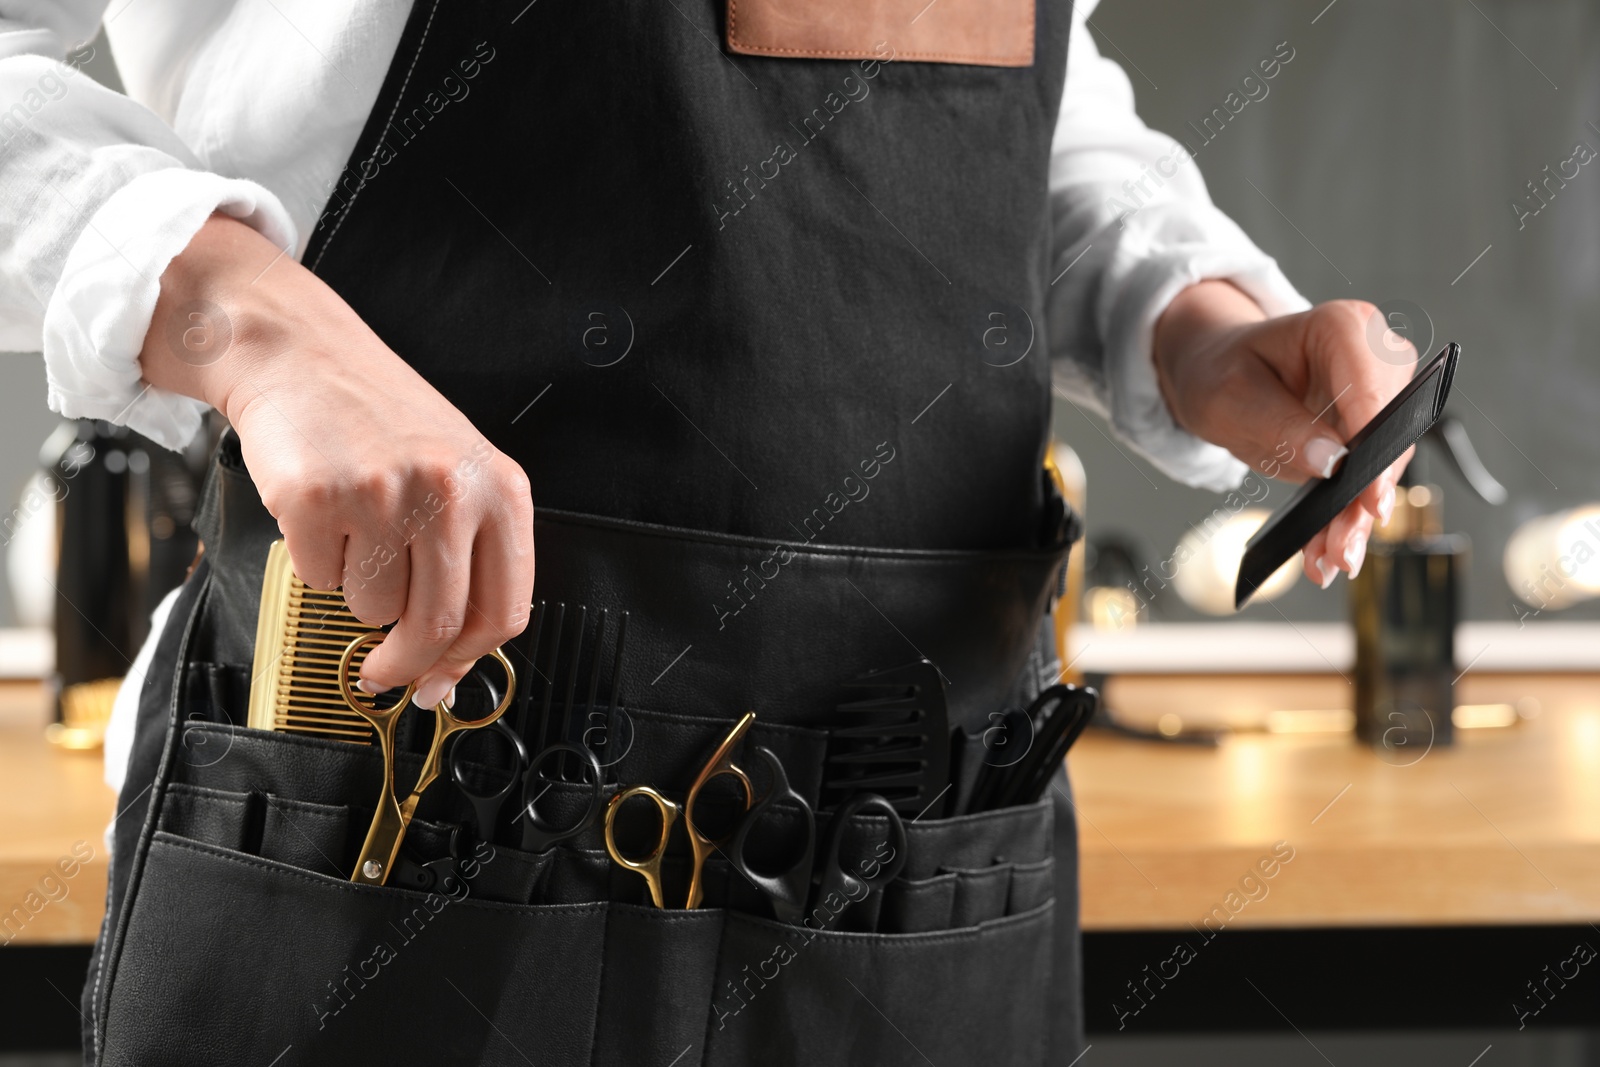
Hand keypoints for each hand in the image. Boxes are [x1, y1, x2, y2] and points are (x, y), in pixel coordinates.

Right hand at [140, 214, 534, 706]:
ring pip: (373, 609)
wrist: (302, 353)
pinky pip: (319, 580)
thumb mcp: (454, 476)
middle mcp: (451, 490)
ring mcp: (386, 493)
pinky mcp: (321, 498)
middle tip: (383, 672)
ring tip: (354, 532)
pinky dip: (313, 562)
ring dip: (355, 592)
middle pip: (438, 626)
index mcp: (501, 488)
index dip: (468, 661)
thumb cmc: (379, 421)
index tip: (441, 682)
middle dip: (405, 663)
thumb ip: (467, 562)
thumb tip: (445, 666)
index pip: (504, 609)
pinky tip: (322, 514)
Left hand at [1153, 282, 1415, 587]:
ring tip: (1331, 560)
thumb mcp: (1229, 399)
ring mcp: (1380, 394)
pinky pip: (1368, 478)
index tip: (1369, 500)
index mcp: (1343, 328)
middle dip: (1364, 498)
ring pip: (1383, 466)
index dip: (1376, 449)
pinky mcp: (1373, 429)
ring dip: (1357, 518)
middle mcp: (1375, 354)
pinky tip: (1329, 551)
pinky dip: (1346, 516)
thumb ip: (1278, 426)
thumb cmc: (1222, 372)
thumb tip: (1332, 462)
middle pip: (1387, 437)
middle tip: (1340, 551)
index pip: (1373, 391)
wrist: (1217, 374)